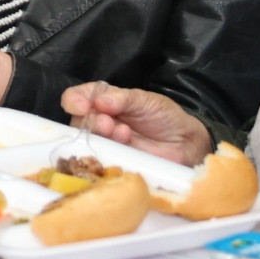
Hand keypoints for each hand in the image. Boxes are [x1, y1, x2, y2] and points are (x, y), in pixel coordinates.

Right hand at [61, 82, 213, 164]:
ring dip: (100, 135)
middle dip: (90, 120)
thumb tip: (98, 101)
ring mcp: (105, 143)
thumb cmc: (165, 117)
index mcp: (105, 101)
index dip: (74, 100)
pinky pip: (101, 158)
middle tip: (107, 123)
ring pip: (87, 140)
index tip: (81, 105)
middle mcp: (100, 121)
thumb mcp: (146, 100)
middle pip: (78, 121)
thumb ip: (122, 98)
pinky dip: (110, 150)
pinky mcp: (113, 161)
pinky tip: (126, 143)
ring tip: (122, 132)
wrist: (185, 143)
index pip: (78, 97)